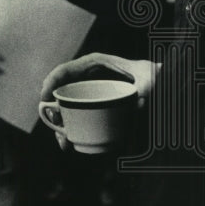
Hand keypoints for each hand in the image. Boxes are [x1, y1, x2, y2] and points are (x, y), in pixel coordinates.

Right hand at [40, 52, 159, 149]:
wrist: (159, 85)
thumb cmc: (152, 76)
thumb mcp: (150, 78)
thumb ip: (148, 86)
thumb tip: (142, 102)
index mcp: (93, 64)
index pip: (64, 71)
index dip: (50, 83)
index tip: (45, 98)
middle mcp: (86, 78)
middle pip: (60, 93)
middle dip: (51, 111)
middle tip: (57, 127)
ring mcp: (87, 93)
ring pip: (64, 108)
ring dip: (59, 125)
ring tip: (63, 141)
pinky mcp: (91, 106)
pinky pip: (74, 116)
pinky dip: (68, 128)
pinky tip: (68, 141)